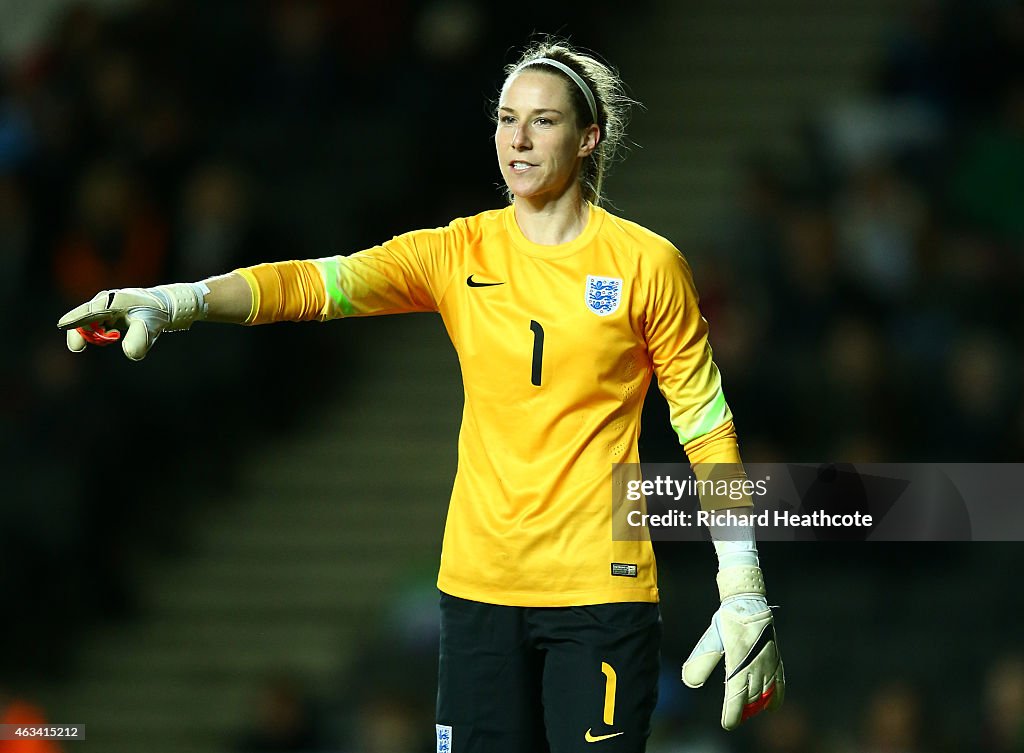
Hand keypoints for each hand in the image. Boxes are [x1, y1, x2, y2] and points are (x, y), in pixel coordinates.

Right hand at [57, 284, 206, 360]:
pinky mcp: (110, 314)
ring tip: (113, 337)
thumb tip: (130, 354)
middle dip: (80, 332)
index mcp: (113, 301)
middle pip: (84, 317)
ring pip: (91, 323)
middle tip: (78, 348)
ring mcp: (107, 307)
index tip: (65, 328)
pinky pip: (98, 326)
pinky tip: (112, 337)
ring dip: (96, 335)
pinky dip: (102, 334)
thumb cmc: (156, 314)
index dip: (75, 320)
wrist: (167, 305)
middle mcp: (106, 302)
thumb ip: (139, 339)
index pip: (89, 312)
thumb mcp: (150, 327)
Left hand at [682, 565, 784, 729]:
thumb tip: (690, 682)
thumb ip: (701, 662)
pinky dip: (776, 698)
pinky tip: (771, 708)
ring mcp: (768, 663)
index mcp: (738, 662)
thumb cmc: (727, 621)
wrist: (748, 603)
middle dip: (743, 710)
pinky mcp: (776, 659)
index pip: (736, 697)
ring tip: (748, 711)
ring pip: (764, 693)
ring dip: (756, 705)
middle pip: (751, 698)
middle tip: (735, 715)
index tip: (728, 725)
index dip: (733, 714)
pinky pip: (780, 684)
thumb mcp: (711, 641)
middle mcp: (756, 666)